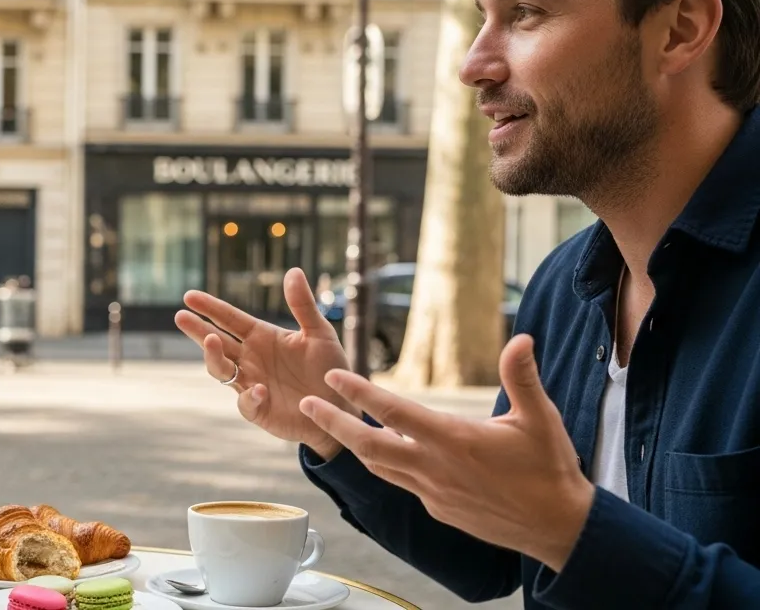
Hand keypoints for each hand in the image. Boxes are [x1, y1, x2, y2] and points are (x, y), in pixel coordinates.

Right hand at [175, 268, 358, 460]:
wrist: (341, 406)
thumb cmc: (329, 368)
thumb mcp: (319, 333)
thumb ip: (303, 305)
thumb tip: (294, 271)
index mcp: (261, 337)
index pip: (229, 319)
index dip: (210, 308)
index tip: (189, 296)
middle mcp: (250, 359)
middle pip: (216, 342)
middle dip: (198, 330)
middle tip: (181, 317)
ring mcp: (251, 384)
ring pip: (221, 370)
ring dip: (214, 357)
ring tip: (211, 341)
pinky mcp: (260, 410)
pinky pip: (247, 403)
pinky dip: (249, 396)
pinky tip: (259, 389)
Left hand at [299, 334, 594, 571]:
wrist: (559, 528)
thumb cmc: (550, 468)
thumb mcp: (540, 418)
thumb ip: (522, 377)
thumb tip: (521, 338)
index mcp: (453, 440)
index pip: (394, 412)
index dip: (359, 393)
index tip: (331, 375)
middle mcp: (435, 468)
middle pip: (368, 445)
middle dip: (334, 423)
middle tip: (306, 403)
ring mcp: (433, 493)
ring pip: (380, 467)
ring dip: (354, 444)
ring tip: (333, 425)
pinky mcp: (439, 509)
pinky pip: (402, 484)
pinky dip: (386, 465)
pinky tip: (384, 453)